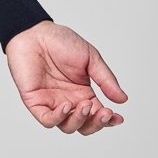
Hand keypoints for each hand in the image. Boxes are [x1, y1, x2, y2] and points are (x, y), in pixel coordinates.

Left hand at [5, 20, 126, 135]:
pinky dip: (58, 118)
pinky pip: (47, 119)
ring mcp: (51, 102)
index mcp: (82, 93)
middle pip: (85, 126)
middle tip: (103, 112)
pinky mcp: (35, 101)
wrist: (34, 31)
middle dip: (96, 124)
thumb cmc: (60, 41)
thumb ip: (105, 79)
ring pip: (68, 127)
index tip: (118, 117)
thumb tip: (122, 100)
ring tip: (84, 105)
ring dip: (79, 121)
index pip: (98, 115)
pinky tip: (66, 106)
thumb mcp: (90, 57)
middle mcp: (68, 101)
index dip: (108, 120)